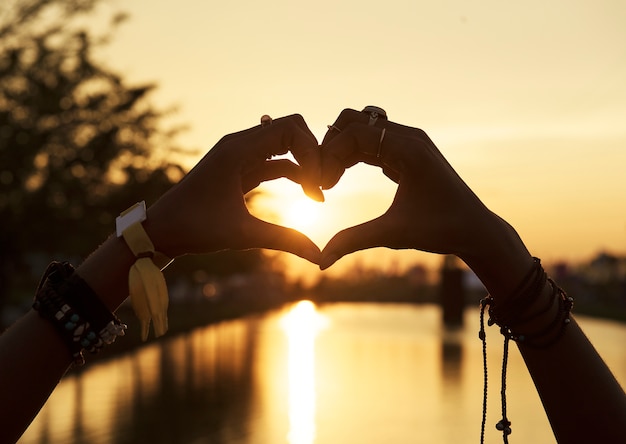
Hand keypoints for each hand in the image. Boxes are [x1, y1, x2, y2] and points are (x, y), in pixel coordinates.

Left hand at [145, 114, 322, 263]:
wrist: (162, 230)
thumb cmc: (194, 228)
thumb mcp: (242, 234)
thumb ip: (284, 240)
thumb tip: (320, 256)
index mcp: (238, 149)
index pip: (290, 128)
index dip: (312, 151)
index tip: (317, 185)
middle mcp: (239, 144)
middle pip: (290, 130)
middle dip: (312, 154)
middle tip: (322, 187)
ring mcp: (239, 155)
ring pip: (284, 146)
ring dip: (304, 165)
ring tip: (317, 195)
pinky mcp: (239, 168)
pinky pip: (274, 161)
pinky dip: (293, 172)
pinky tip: (306, 194)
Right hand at [318, 108, 504, 269]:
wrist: (475, 229)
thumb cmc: (441, 230)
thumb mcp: (393, 234)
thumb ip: (353, 241)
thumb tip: (320, 262)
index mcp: (409, 149)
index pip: (355, 133)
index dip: (330, 156)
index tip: (321, 186)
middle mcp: (410, 137)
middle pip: (354, 121)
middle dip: (331, 147)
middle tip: (321, 179)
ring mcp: (409, 141)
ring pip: (361, 128)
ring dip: (340, 149)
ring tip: (329, 181)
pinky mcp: (407, 152)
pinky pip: (371, 141)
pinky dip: (352, 154)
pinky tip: (341, 178)